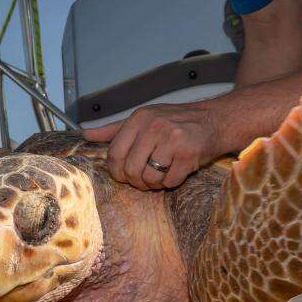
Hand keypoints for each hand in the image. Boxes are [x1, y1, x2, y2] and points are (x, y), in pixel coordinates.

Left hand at [83, 103, 223, 189]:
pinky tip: (177, 171)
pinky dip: (172, 182)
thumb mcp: (144, 119)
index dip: (117, 171)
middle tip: (144, 179)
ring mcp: (172, 139)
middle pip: (131, 170)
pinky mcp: (188, 154)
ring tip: (162, 173)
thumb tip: (86, 134)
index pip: (114, 153)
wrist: (215, 121)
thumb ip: (114, 129)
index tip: (124, 174)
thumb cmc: (176, 122)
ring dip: (154, 183)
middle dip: (136, 181)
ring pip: (149, 178)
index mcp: (139, 118)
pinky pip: (169, 182)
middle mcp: (154, 126)